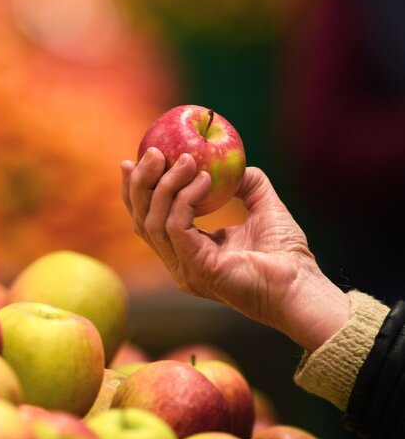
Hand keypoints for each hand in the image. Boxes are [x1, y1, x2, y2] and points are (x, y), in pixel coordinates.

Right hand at [121, 147, 349, 351]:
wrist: (302, 285)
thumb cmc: (287, 254)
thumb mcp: (263, 206)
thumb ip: (245, 183)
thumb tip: (228, 162)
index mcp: (186, 252)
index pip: (147, 220)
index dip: (137, 190)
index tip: (137, 159)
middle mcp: (178, 263)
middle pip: (141, 220)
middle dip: (141, 183)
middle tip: (152, 152)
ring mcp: (183, 268)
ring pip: (153, 221)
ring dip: (166, 184)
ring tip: (186, 159)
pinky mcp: (195, 267)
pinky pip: (176, 225)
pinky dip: (186, 197)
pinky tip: (206, 179)